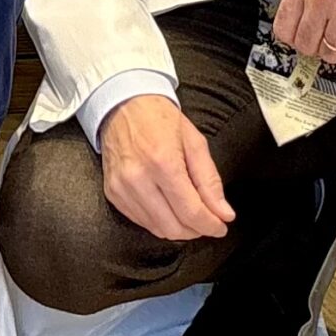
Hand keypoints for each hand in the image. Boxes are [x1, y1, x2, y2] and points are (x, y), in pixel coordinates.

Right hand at [98, 93, 233, 242]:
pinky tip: (169, 209)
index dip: (210, 225)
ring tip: (190, 216)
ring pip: (157, 229)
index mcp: (162, 162)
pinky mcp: (112, 193)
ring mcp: (122, 188)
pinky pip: (141, 221)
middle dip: (197, 230)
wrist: (122, 104)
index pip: (191, 211)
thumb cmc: (159, 118)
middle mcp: (138, 178)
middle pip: (174, 227)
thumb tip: (223, 213)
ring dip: (179, 229)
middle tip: (208, 221)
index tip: (221, 227)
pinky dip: (159, 222)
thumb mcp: (194, 142)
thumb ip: (210, 181)